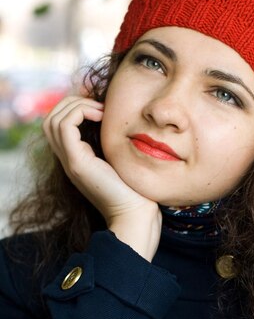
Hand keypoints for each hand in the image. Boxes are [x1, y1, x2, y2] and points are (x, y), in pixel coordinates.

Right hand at [43, 96, 160, 259]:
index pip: (59, 124)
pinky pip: (65, 125)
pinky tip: (102, 116)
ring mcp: (70, 161)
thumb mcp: (121, 160)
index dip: (75, 108)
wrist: (136, 215)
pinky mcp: (78, 162)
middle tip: (100, 106)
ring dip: (76, 105)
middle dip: (72, 103)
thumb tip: (117, 121)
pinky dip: (80, 112)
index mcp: (77, 159)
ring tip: (101, 110)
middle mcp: (68, 160)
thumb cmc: (136, 191)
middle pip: (51, 119)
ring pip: (54, 119)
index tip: (102, 109)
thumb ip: (113, 144)